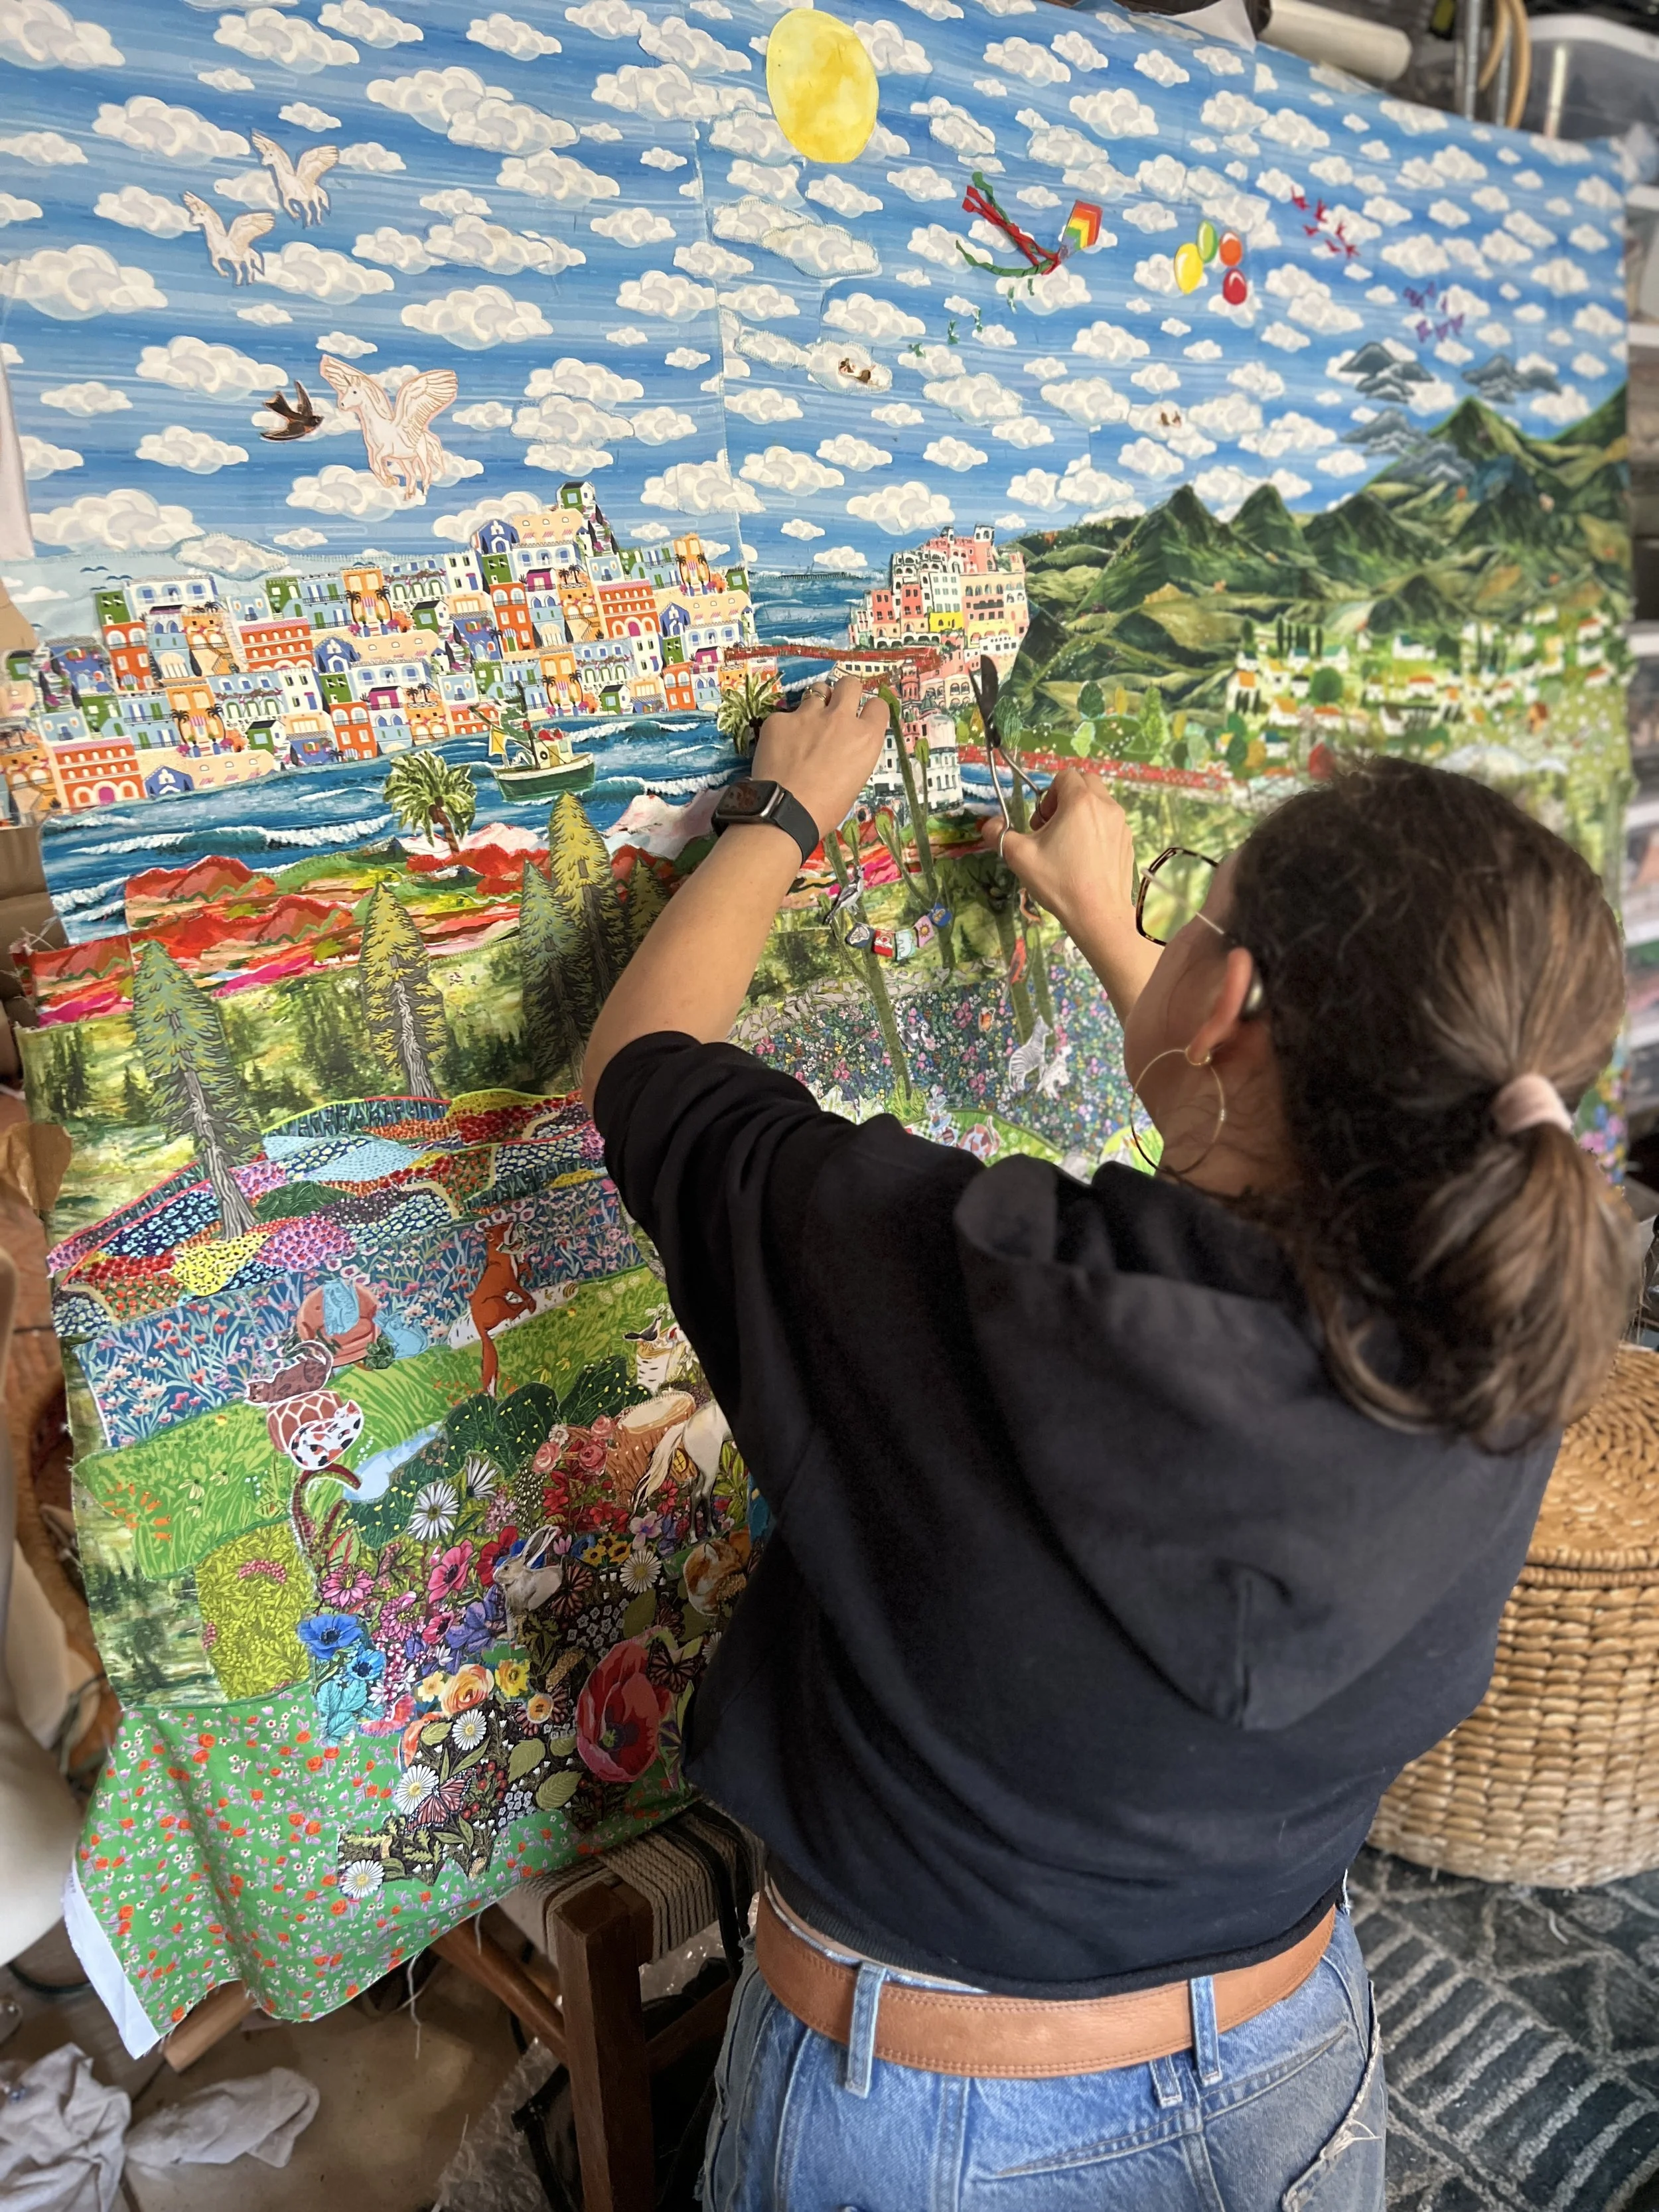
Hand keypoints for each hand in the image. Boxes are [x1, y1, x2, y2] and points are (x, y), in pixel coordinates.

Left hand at [752, 676, 890, 836]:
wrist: (784, 812)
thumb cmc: (826, 808)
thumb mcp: (854, 781)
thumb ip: (854, 754)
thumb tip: (844, 747)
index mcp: (865, 738)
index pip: (878, 706)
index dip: (870, 712)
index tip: (863, 720)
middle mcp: (840, 718)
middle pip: (850, 685)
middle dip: (845, 693)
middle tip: (837, 708)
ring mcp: (808, 715)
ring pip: (818, 690)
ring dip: (816, 703)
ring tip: (808, 723)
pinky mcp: (779, 719)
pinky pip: (786, 715)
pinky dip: (785, 728)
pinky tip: (780, 747)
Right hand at [980, 768, 1137, 942]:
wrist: (1098, 914)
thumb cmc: (1059, 882)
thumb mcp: (1020, 857)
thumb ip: (999, 834)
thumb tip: (990, 824)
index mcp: (1080, 802)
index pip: (1065, 775)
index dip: (1048, 794)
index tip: (1042, 822)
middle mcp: (1106, 806)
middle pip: (1086, 782)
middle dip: (1066, 798)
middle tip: (1053, 827)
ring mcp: (1121, 823)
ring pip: (1099, 802)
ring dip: (1081, 813)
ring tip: (1069, 844)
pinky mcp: (1128, 840)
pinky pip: (1110, 822)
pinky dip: (1096, 829)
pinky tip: (1086, 858)